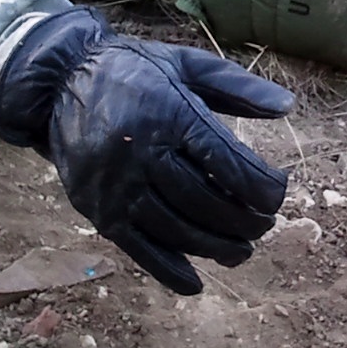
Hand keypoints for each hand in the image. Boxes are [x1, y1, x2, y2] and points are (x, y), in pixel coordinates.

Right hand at [0, 9, 293, 293]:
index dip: (262, 187)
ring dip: (216, 247)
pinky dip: (169, 271)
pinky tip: (196, 283)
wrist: (58, 83)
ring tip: (242, 250)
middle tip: (264, 224)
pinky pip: (138, 249)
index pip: (227, 162)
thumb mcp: (186, 63)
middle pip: (205, 202)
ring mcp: (117, 186)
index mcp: (169, 113)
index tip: (278, 193)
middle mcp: (141, 153)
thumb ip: (237, 87)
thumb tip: (288, 108)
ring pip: (176, 230)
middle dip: (245, 221)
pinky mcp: (98, 210)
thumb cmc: (133, 71)